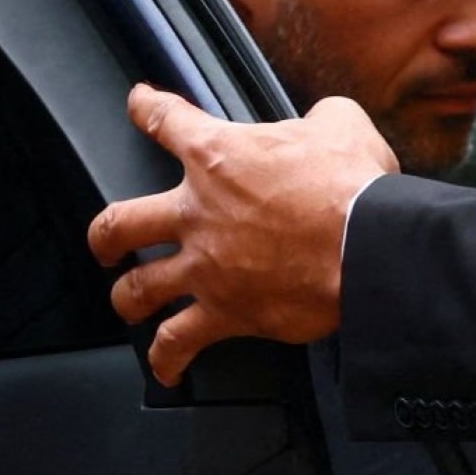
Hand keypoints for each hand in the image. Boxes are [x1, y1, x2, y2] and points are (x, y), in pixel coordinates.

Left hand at [88, 86, 396, 384]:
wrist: (370, 248)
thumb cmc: (355, 188)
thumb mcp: (341, 125)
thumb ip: (319, 119)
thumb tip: (323, 122)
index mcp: (218, 157)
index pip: (167, 121)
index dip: (147, 109)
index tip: (139, 105)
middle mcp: (197, 213)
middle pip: (120, 224)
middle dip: (105, 237)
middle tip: (106, 243)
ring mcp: (205, 267)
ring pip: (137, 288)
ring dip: (127, 297)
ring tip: (127, 301)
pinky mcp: (225, 312)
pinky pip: (178, 342)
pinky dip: (167, 359)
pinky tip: (166, 368)